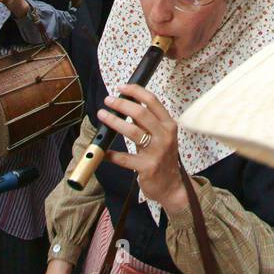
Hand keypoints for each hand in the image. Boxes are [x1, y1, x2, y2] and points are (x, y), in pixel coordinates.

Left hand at [99, 83, 187, 214]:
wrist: (171, 186)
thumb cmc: (163, 158)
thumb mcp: (161, 136)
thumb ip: (147, 122)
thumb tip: (127, 104)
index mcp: (169, 125)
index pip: (152, 101)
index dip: (136, 91)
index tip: (121, 87)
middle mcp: (165, 136)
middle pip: (141, 113)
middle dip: (122, 104)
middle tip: (108, 100)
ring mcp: (157, 152)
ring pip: (132, 131)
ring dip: (114, 121)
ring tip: (102, 116)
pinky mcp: (147, 167)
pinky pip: (125, 158)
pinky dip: (111, 154)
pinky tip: (103, 152)